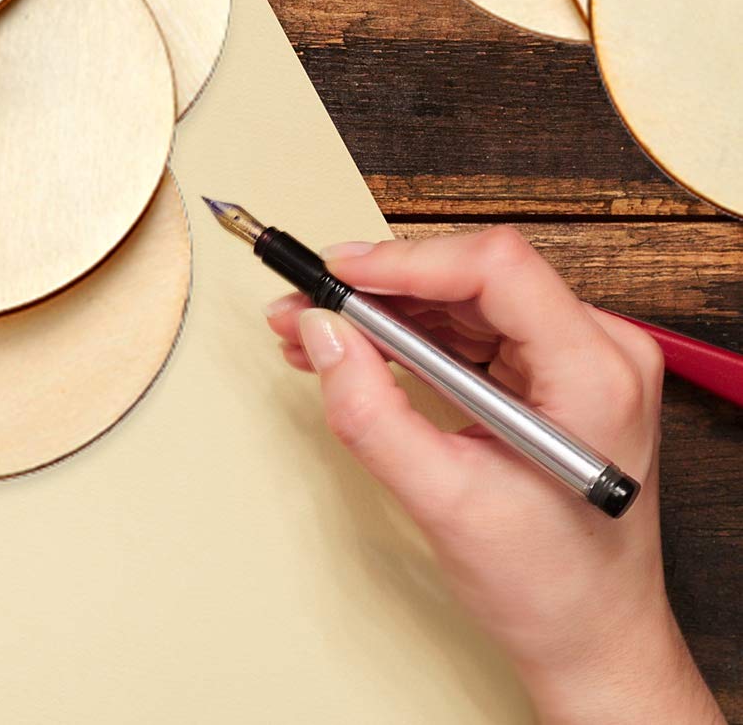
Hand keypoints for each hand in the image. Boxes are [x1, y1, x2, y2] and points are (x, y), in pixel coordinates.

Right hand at [267, 226, 722, 724]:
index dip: (407, 262)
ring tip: (313, 331)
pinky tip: (354, 348)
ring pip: (462, 296)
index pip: (496, 269)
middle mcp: (599, 350)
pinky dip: (405, 334)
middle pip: (472, 276)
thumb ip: (372, 413)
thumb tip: (321, 333)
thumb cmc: (552, 589)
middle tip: (305, 307)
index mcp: (596, 376)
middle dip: (379, 289)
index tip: (337, 277)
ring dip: (383, 310)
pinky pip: (467, 326)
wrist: (593, 642)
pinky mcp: (550, 371)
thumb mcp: (445, 503)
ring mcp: (577, 357)